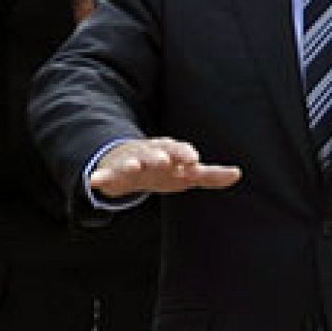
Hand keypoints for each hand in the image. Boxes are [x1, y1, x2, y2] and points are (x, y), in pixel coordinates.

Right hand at [88, 138, 241, 197]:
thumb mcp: (185, 172)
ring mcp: (129, 161)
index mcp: (168, 152)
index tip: (192, 161)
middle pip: (155, 152)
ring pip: (131, 160)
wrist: (129, 165)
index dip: (184, 154)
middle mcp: (149, 153)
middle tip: (164, 161)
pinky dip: (100, 176)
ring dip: (132, 162)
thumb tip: (237, 173)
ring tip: (134, 166)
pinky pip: (104, 174)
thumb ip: (210, 175)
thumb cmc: (163, 169)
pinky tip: (94, 180)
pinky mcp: (112, 172)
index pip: (178, 150)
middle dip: (159, 155)